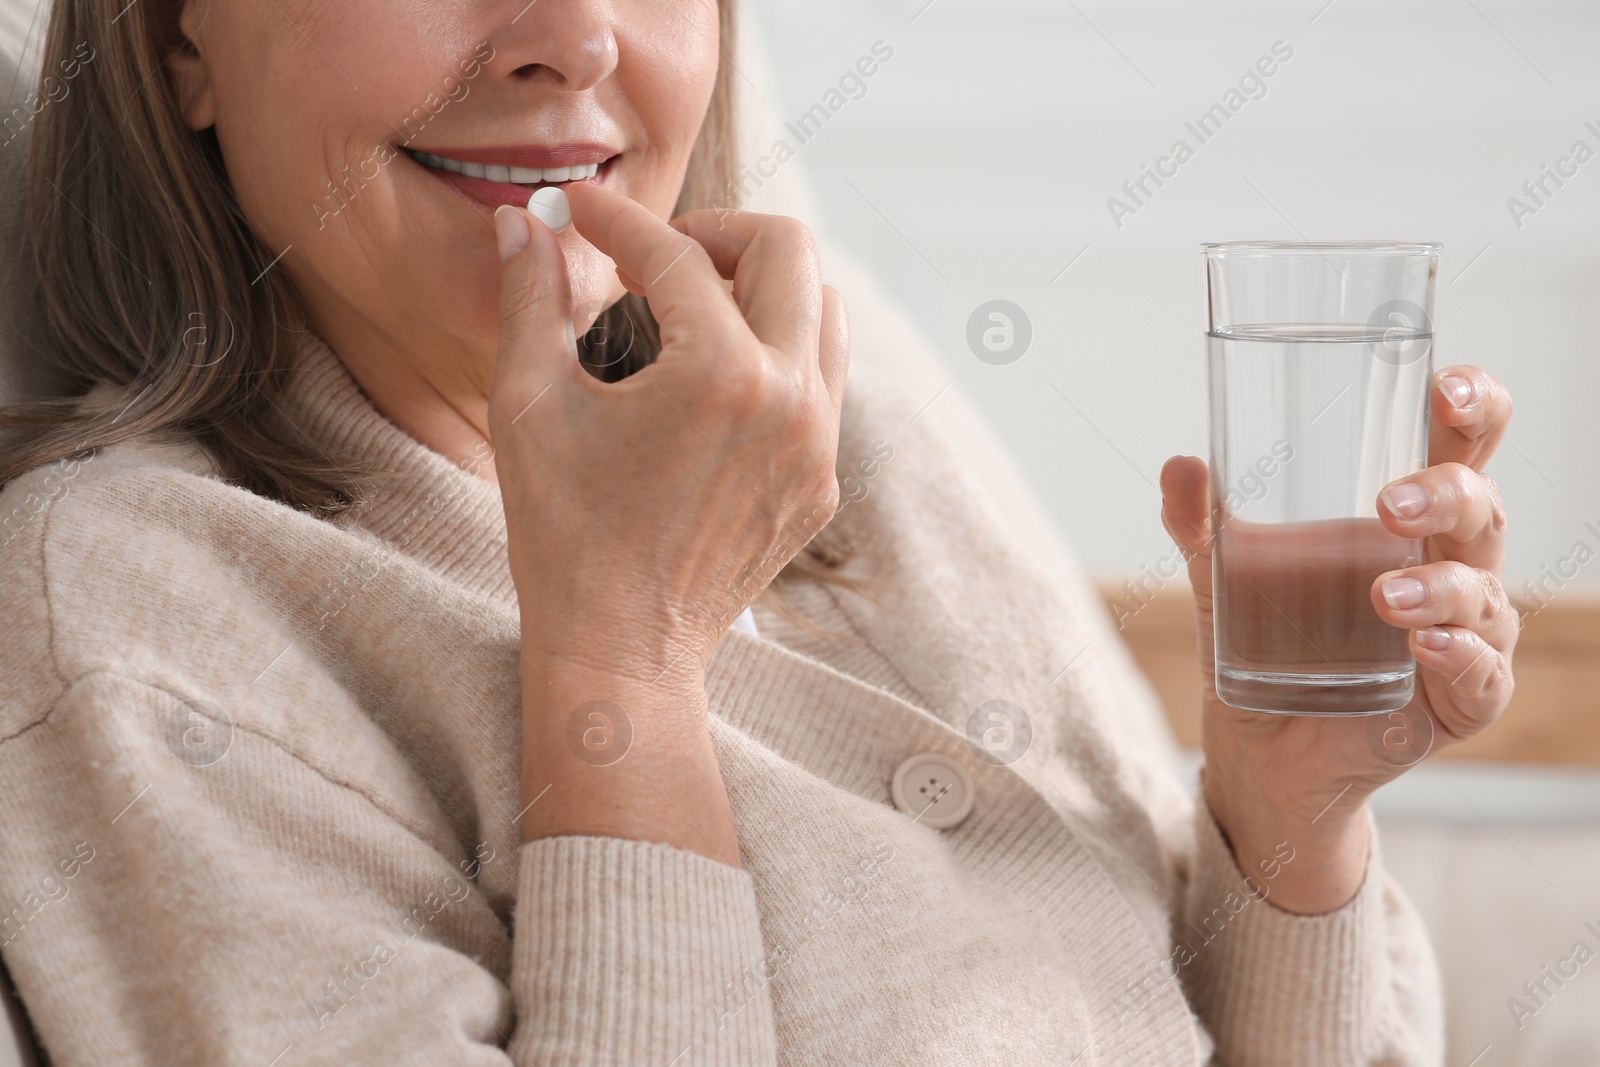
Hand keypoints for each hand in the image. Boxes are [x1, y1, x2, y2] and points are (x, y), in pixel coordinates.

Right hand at [491, 183, 848, 681]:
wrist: (621, 650)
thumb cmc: (563, 534)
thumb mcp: (530, 407)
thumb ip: (532, 300)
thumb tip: (519, 226)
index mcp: (722, 374)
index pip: (674, 253)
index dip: (614, 220)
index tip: (577, 212)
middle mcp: (791, 399)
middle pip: (788, 250)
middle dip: (717, 232)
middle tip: (657, 257)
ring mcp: (816, 445)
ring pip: (822, 312)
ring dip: (760, 289)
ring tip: (690, 311)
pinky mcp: (819, 482)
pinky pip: (821, 382)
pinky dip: (775, 355)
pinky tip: (713, 382)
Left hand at [1159, 366, 1516, 912]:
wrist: (1260, 749)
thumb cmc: (1267, 643)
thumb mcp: (1224, 579)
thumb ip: (1203, 526)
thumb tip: (1181, 466)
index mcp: (1411, 519)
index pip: (1462, 448)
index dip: (1472, 409)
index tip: (1446, 386)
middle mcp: (1451, 567)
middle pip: (1483, 510)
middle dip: (1448, 495)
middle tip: (1391, 502)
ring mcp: (1465, 635)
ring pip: (1484, 595)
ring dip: (1442, 589)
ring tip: (1384, 595)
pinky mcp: (1458, 701)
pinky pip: (1479, 676)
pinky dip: (1459, 657)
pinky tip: (1425, 647)